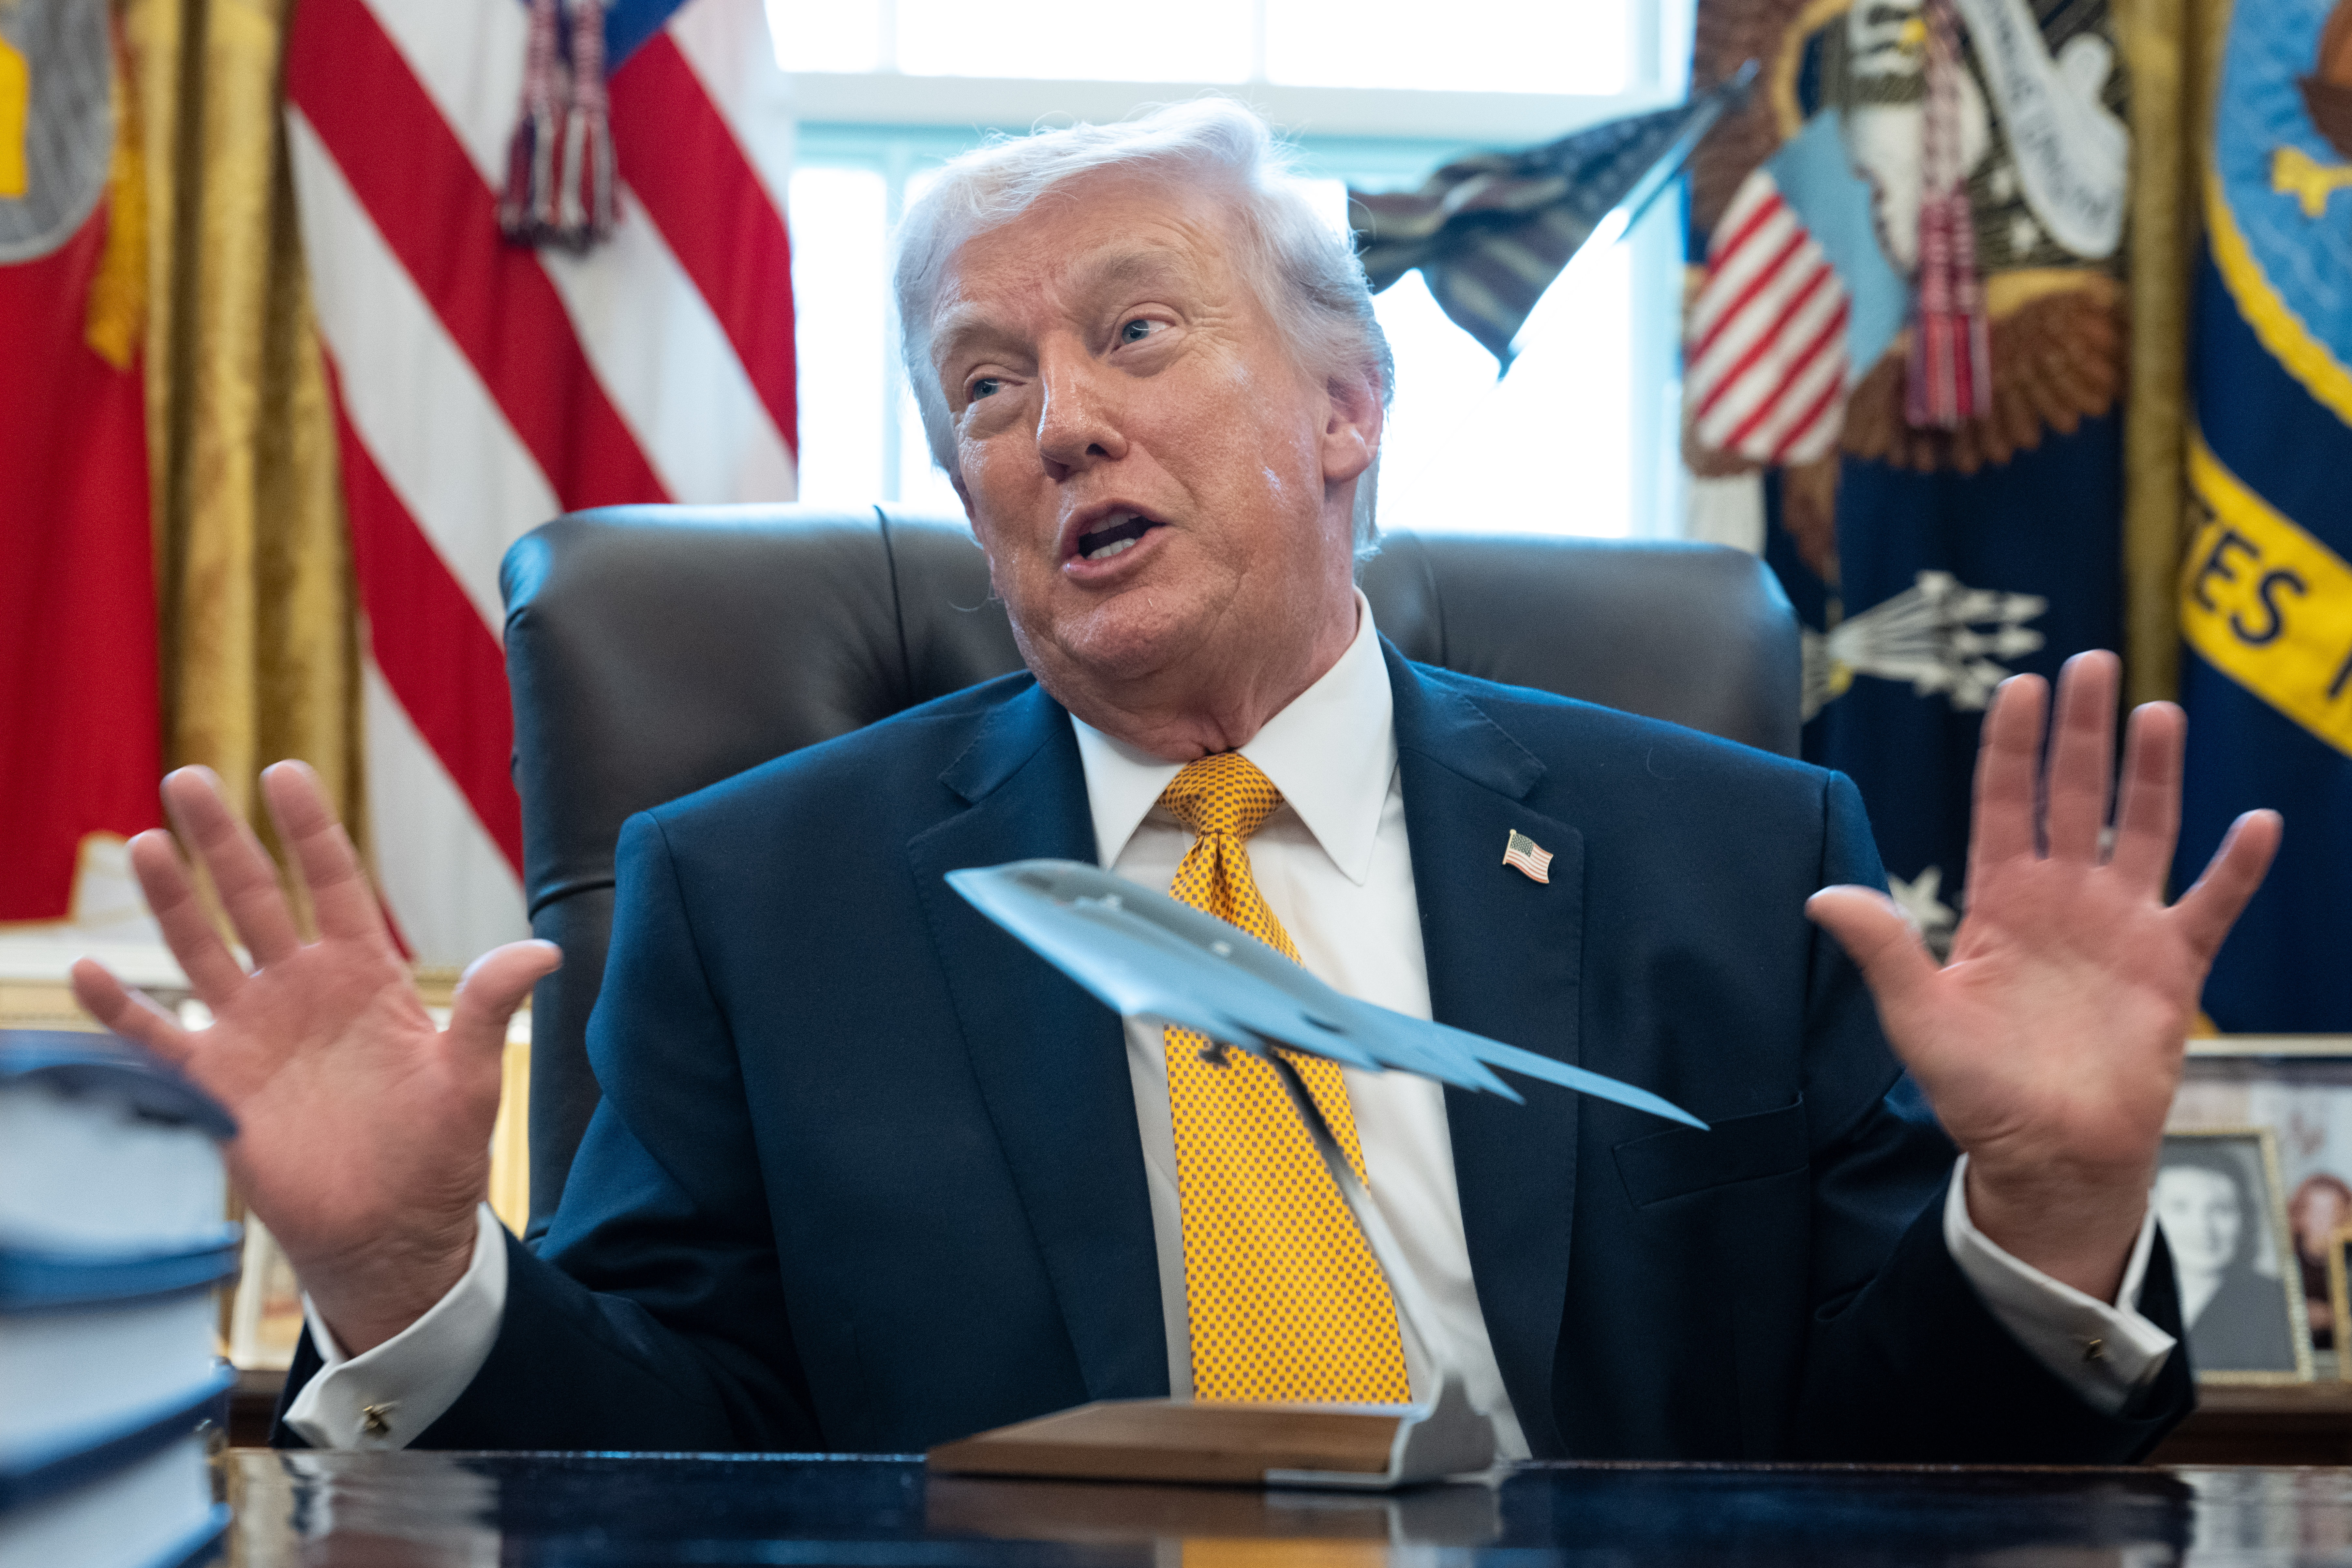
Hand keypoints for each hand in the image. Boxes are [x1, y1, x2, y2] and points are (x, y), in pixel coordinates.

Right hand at [70, 763, 560, 1352]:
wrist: (392, 1229)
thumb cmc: (436, 1153)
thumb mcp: (469, 1075)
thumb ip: (490, 1006)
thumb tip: (546, 950)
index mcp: (364, 977)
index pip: (334, 883)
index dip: (310, 829)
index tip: (285, 772)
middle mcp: (302, 991)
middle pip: (255, 898)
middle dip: (224, 840)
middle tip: (190, 777)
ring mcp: (253, 1034)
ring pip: (202, 949)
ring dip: (173, 899)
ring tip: (146, 842)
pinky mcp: (217, 1086)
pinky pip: (158, 1038)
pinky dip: (123, 1008)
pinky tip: (89, 970)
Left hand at [1806, 652, 2279, 1299]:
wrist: (2044, 1154)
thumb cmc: (1976, 1090)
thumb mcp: (1917, 1017)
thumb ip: (1882, 950)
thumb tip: (1821, 896)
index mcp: (2000, 904)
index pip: (2005, 804)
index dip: (2012, 746)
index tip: (2020, 685)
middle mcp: (2062, 901)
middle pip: (2074, 796)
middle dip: (2081, 732)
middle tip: (2092, 662)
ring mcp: (2121, 929)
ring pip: (2142, 830)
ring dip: (2153, 774)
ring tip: (2157, 713)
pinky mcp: (2170, 969)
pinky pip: (2210, 907)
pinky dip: (2235, 868)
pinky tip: (2254, 823)